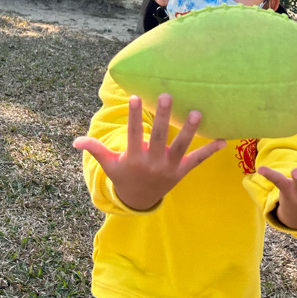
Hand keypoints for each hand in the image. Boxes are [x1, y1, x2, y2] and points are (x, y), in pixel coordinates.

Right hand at [73, 94, 225, 210]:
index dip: (132, 116)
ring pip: (181, 146)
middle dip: (162, 117)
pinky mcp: (181, 172)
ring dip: (189, 130)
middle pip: (159, 137)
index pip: (133, 134)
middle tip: (167, 96)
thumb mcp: (108, 165)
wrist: (139, 201)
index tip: (134, 97)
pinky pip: (197, 160)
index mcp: (134, 158)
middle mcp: (152, 162)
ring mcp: (168, 167)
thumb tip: (74, 141)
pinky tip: (222, 140)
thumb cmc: (123, 177)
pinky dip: (209, 151)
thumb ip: (95, 149)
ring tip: (197, 112)